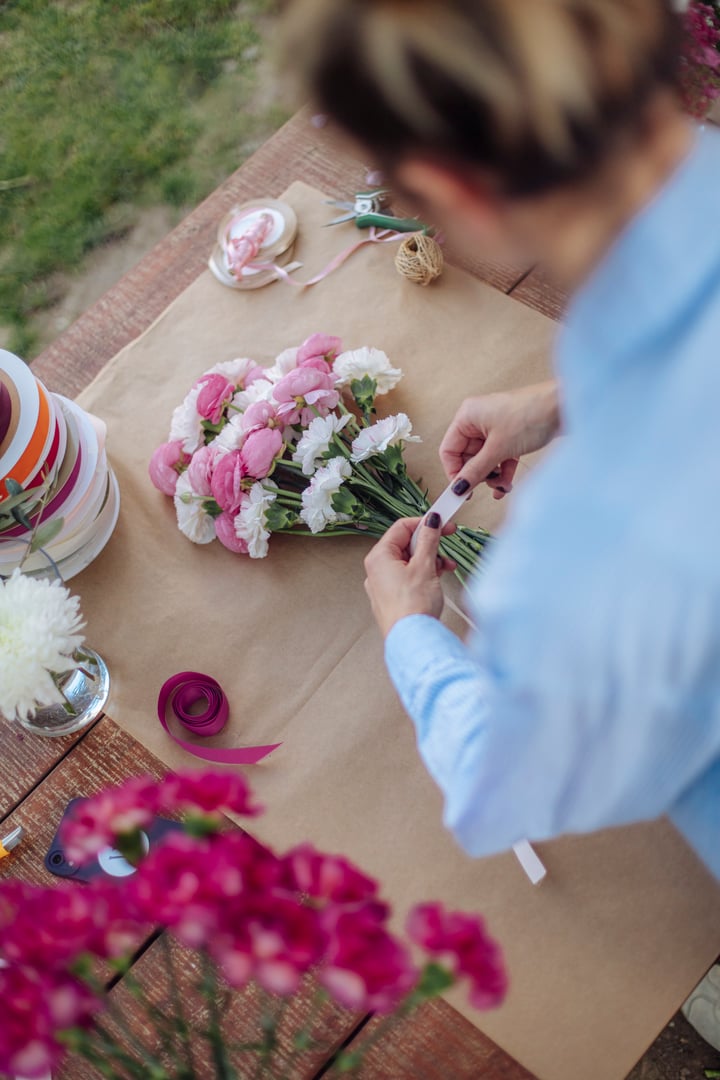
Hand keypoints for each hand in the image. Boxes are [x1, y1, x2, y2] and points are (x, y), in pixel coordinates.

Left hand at [364, 515, 456, 637]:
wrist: (413, 640)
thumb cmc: (413, 607)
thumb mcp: (425, 566)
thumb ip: (428, 540)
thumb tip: (431, 521)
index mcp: (379, 557)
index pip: (401, 528)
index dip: (424, 522)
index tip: (442, 522)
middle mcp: (377, 570)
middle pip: (406, 545)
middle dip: (429, 543)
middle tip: (447, 540)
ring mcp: (384, 585)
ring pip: (410, 561)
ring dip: (430, 559)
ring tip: (447, 566)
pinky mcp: (394, 598)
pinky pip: (410, 577)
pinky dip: (425, 574)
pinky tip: (440, 577)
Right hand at [439, 380, 560, 498]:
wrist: (566, 407)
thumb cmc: (531, 415)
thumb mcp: (498, 449)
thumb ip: (475, 471)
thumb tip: (458, 488)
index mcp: (467, 417)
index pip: (449, 450)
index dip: (454, 472)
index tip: (461, 491)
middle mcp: (478, 420)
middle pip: (467, 456)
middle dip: (477, 476)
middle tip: (486, 489)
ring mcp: (495, 428)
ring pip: (484, 459)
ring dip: (491, 476)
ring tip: (502, 486)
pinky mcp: (511, 435)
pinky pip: (499, 458)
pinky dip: (502, 471)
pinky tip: (507, 485)